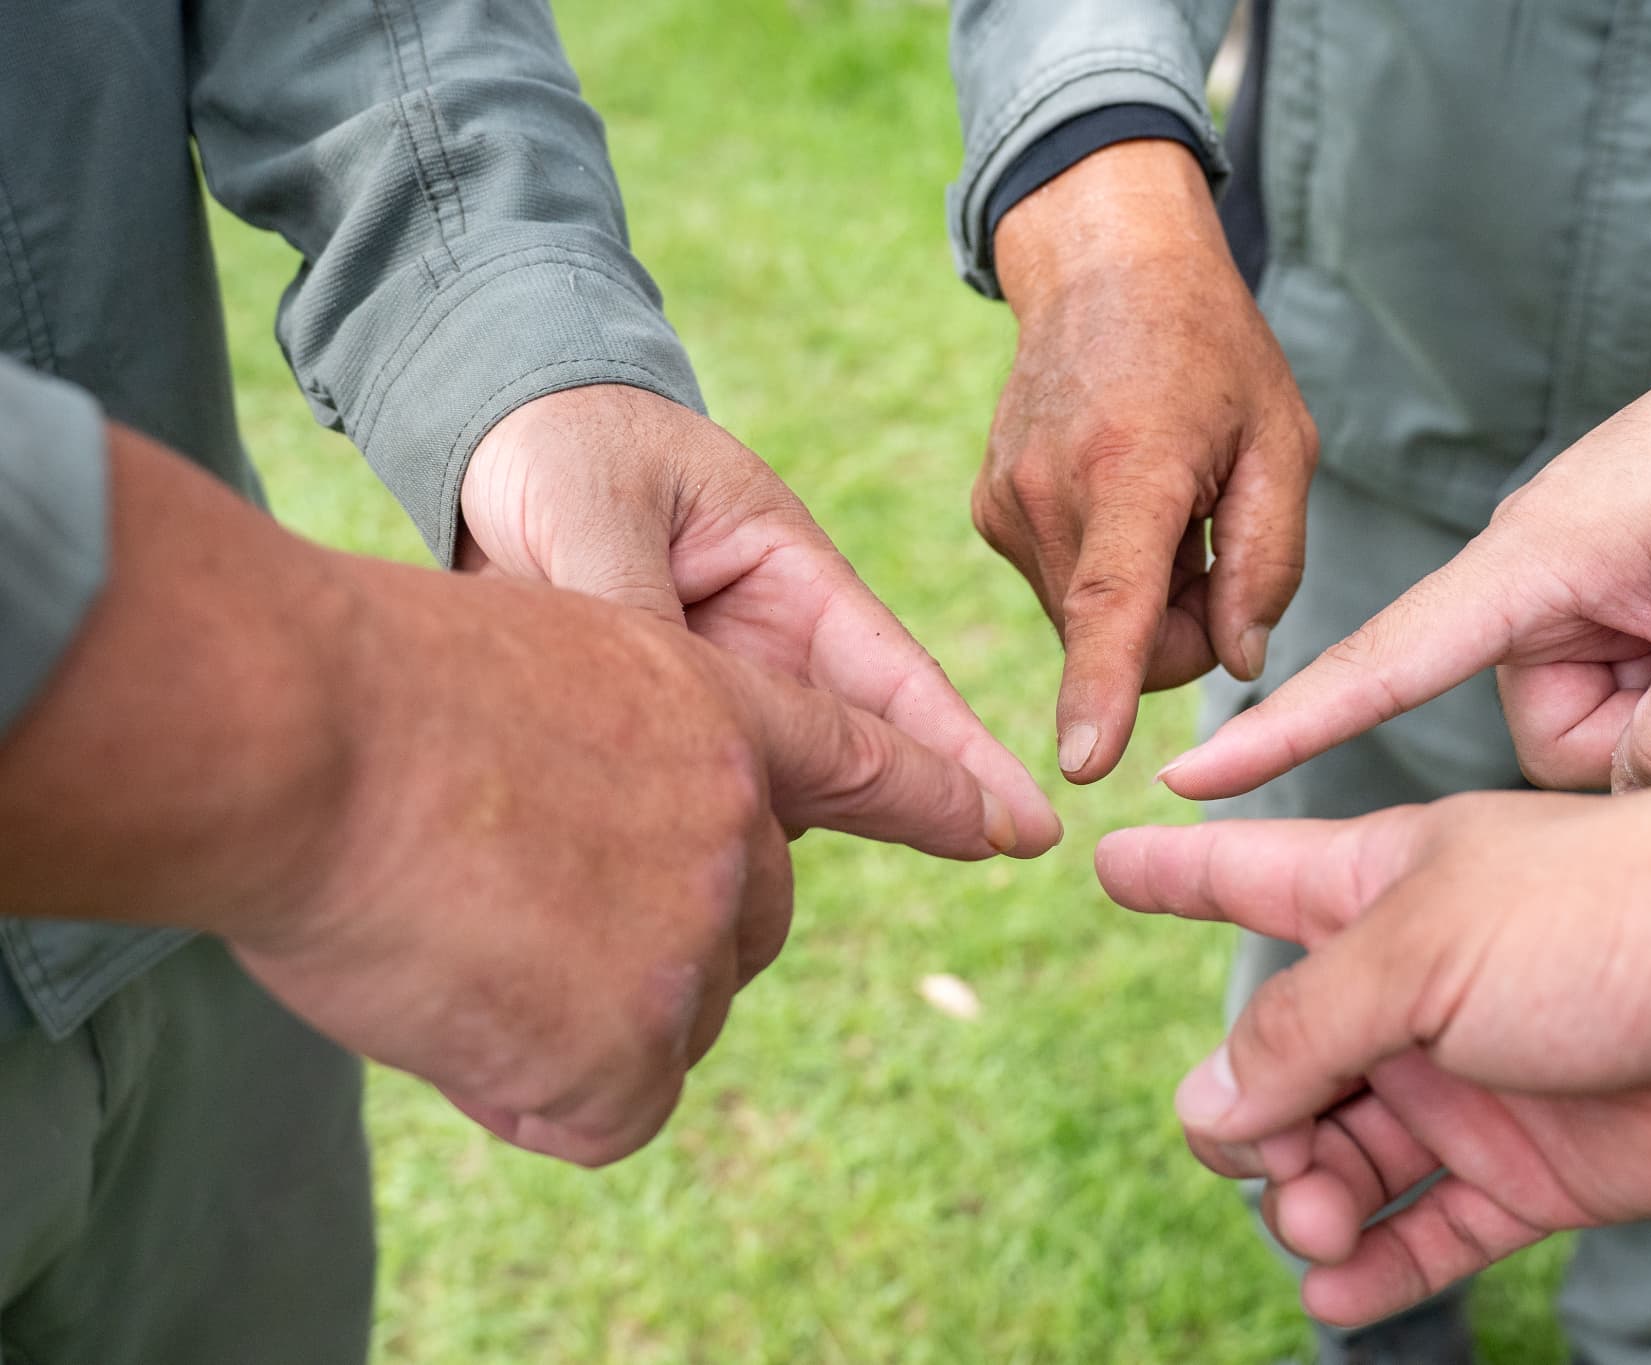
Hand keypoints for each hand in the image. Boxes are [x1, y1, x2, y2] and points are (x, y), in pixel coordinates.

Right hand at [5, 426, 1019, 1166]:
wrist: (304, 734)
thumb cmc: (371, 688)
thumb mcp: (540, 663)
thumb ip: (617, 755)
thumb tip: (599, 859)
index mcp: (717, 708)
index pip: (859, 759)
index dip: (936, 795)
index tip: (1008, 821)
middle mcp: (737, 822)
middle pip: (745, 924)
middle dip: (651, 938)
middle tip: (513, 908)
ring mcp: (697, 931)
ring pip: (668, 1020)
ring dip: (569, 1013)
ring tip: (456, 941)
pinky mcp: (640, 1037)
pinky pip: (610, 1108)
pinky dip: (534, 1091)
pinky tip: (460, 1015)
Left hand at [459, 384, 1059, 853]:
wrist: (489, 436)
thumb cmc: (565, 444)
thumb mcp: (597, 505)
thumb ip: (630, 604)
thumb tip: (657, 717)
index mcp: (788, 574)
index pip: (894, 677)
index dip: (961, 755)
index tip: (1027, 825)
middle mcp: (764, 648)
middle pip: (850, 753)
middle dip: (912, 811)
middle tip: (985, 861)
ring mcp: (710, 696)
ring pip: (768, 793)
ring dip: (773, 838)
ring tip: (779, 890)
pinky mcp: (647, 733)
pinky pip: (689, 798)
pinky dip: (689, 837)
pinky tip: (667, 889)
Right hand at [981, 140, 1317, 781]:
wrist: (1103, 266)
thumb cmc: (1210, 348)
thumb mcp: (1282, 441)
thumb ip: (1269, 560)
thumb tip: (1238, 662)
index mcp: (1133, 467)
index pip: (1113, 601)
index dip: (1101, 688)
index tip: (1081, 762)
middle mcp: (1050, 492)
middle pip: (1121, 638)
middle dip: (1180, 628)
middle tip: (1216, 544)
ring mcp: (1007, 503)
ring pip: (1089, 623)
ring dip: (1142, 598)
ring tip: (1169, 505)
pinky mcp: (990, 512)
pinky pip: (1060, 590)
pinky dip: (1104, 573)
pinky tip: (1125, 499)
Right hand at [1095, 791, 1650, 1326]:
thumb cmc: (1593, 917)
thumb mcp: (1414, 950)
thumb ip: (1298, 1031)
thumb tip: (1204, 1112)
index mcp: (1370, 893)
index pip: (1243, 875)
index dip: (1174, 871)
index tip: (1106, 862)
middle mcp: (1405, 990)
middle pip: (1272, 1061)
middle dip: (1244, 1121)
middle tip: (1269, 1158)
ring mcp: (1461, 1083)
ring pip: (1336, 1158)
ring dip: (1307, 1202)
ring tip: (1321, 1228)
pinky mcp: (1526, 1170)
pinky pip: (1426, 1231)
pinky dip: (1377, 1267)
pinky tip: (1338, 1290)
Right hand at [1156, 274, 1650, 797]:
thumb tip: (1615, 814)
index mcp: (1526, 564)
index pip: (1378, 663)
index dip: (1284, 730)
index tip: (1191, 779)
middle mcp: (1535, 585)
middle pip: (1542, 729)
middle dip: (1634, 730)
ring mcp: (1583, 597)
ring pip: (1595, 726)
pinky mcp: (1627, 605)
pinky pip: (1635, 698)